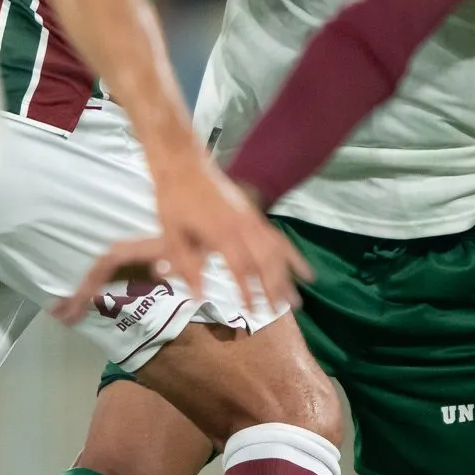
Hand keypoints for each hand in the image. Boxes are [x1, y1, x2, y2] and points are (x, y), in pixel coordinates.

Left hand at [53, 152, 307, 324]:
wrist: (183, 163)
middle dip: (275, 288)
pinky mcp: (253, 214)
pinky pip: (278, 237)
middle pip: (266, 260)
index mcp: (221, 232)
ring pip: (277, 250)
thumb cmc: (172, 199)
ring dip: (287, 276)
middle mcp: (242, 225)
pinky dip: (291, 255)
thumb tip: (199, 297)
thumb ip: (186, 267)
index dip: (248, 291)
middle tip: (279, 311)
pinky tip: (302, 270)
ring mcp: (251, 218)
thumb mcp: (172, 235)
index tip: (253, 311)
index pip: (240, 268)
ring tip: (297, 300)